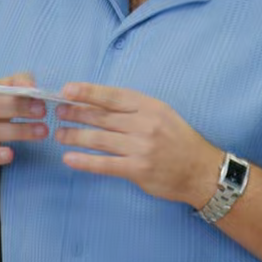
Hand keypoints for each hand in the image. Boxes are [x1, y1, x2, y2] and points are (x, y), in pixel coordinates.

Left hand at [55, 82, 221, 206]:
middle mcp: (144, 124)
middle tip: (58, 112)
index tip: (67, 90)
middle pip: (101, 117)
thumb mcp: (161, 113)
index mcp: (149, 106)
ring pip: (99, 139)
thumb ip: (134, 108)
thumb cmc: (179, 140)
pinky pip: (104, 164)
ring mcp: (140, 148)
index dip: (87, 92)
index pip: (112, 96)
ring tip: (59, 134)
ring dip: (74, 136)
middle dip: (75, 113)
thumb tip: (98, 102)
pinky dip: (84, 161)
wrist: (202, 171)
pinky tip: (69, 158)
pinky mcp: (137, 170)